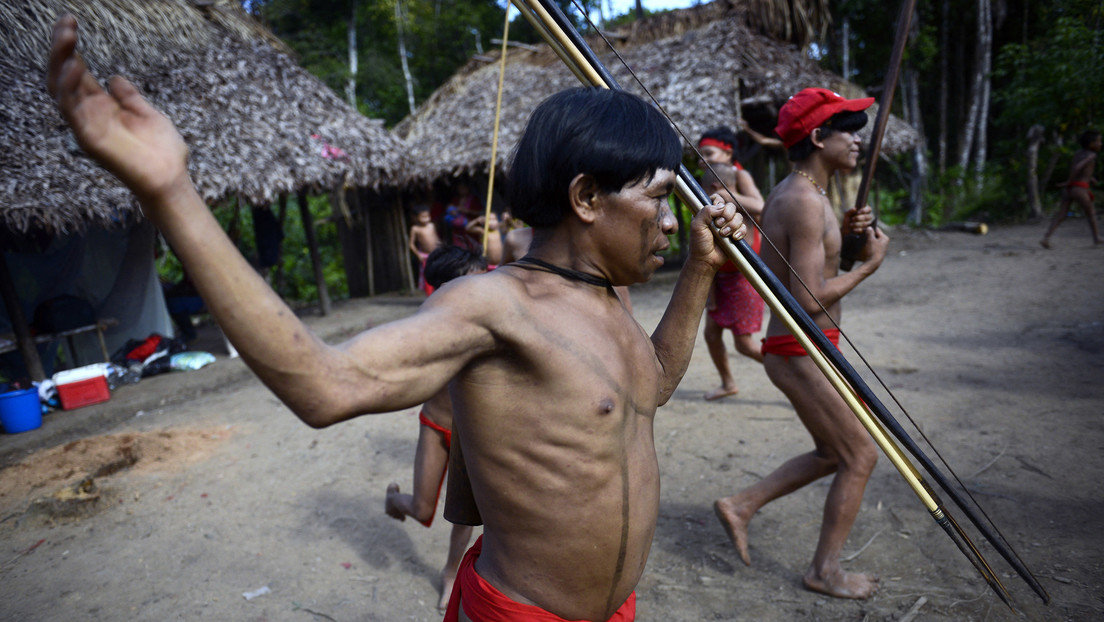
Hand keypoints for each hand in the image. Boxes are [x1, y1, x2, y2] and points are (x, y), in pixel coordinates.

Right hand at [47, 16, 190, 203]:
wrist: (172, 179)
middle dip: (62, 49)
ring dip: (61, 61)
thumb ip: (129, 97)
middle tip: (67, 23)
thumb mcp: (148, 114)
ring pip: (61, 89)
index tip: (72, 23)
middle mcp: (90, 114)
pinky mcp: (89, 138)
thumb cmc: (163, 151)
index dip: (72, 49)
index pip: (78, 72)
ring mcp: (87, 126)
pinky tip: (75, 66)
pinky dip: (70, 88)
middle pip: (64, 76)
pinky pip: (71, 110)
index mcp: (102, 107)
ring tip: (68, 36)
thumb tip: (114, 78)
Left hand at [690, 195, 745, 269]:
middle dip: (727, 214)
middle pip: (731, 206)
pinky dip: (740, 231)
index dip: (718, 202)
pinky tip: (734, 238)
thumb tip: (720, 206)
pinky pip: (743, 227)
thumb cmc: (698, 244)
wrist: (706, 260)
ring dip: (732, 225)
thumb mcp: (697, 226)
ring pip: (738, 216)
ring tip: (723, 234)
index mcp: (708, 212)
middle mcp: (719, 217)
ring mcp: (728, 225)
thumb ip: (706, 212)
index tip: (716, 210)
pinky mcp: (735, 234)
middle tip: (718, 225)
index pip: (717, 198)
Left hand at [841, 205, 873, 235]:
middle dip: (859, 218)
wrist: (845, 229)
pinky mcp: (865, 231)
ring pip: (865, 224)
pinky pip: (864, 230)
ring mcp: (867, 224)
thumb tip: (854, 209)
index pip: (869, 209)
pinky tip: (853, 229)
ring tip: (851, 224)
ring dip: (857, 224)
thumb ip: (850, 211)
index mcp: (864, 211)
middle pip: (868, 217)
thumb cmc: (847, 220)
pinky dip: (857, 229)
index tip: (857, 212)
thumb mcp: (847, 215)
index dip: (864, 210)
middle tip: (852, 219)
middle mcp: (867, 218)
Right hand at [859, 225, 889, 266]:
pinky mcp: (878, 251)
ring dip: (868, 239)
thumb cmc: (872, 250)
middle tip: (861, 233)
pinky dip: (869, 244)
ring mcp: (882, 247)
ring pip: (874, 240)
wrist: (873, 263)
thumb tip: (869, 227)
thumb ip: (870, 232)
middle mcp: (885, 242)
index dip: (870, 228)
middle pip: (875, 235)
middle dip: (869, 234)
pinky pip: (873, 245)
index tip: (864, 227)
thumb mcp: (870, 240)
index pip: (877, 229)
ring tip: (862, 239)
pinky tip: (864, 245)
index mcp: (885, 238)